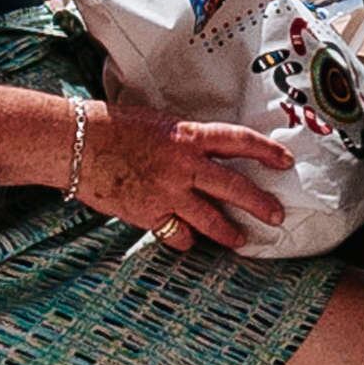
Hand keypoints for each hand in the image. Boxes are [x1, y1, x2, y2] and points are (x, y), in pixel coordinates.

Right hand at [76, 100, 294, 255]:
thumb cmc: (115, 126)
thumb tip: (206, 150)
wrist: (78, 143)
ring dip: (229, 233)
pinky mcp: (149, 214)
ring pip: (210, 219)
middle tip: (277, 215)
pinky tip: (189, 241)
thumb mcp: (160, 123)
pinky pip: (178, 234)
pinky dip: (185, 239)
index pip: (239, 141)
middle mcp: (184, 166)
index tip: (285, 161)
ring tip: (240, 240)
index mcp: (189, 136)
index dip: (266, 151)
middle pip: (235, 188)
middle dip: (260, 204)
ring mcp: (168, 193)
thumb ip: (186, 139)